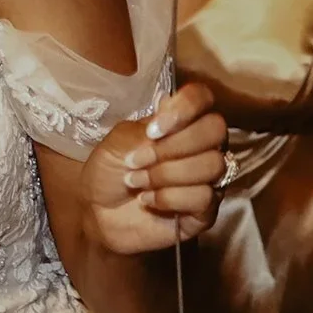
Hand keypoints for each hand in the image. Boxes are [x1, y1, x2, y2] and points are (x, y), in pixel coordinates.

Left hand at [81, 81, 227, 252]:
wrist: (97, 214)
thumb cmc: (107, 173)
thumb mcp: (116, 143)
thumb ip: (144, 128)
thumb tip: (169, 110)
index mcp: (180, 122)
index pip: (202, 97)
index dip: (184, 108)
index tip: (153, 130)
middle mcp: (201, 146)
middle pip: (215, 130)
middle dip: (173, 147)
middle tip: (138, 161)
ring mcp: (208, 178)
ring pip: (211, 165)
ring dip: (166, 174)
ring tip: (137, 182)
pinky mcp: (206, 210)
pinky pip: (205, 197)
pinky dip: (169, 198)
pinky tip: (148, 200)